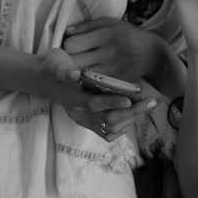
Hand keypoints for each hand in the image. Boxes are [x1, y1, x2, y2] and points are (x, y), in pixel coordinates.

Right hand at [39, 48, 157, 141]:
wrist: (46, 81)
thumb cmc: (55, 68)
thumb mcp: (56, 63)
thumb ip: (64, 70)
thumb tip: (76, 74)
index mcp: (73, 98)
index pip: (94, 105)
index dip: (111, 103)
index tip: (129, 100)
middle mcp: (79, 114)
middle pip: (109, 119)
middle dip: (132, 112)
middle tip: (152, 101)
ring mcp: (85, 122)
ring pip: (112, 128)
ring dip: (132, 118)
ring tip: (147, 105)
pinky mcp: (90, 125)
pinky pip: (109, 133)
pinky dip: (124, 126)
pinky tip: (134, 113)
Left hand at [62, 18, 163, 84]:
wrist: (153, 54)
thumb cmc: (129, 35)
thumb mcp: (111, 23)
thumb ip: (87, 26)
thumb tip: (66, 31)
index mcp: (106, 35)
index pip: (71, 44)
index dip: (68, 45)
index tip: (73, 45)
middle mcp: (108, 53)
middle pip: (73, 61)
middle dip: (69, 60)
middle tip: (73, 58)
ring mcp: (112, 70)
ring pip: (81, 75)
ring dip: (76, 72)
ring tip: (81, 67)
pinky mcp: (115, 82)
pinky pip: (93, 84)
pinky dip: (88, 81)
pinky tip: (91, 76)